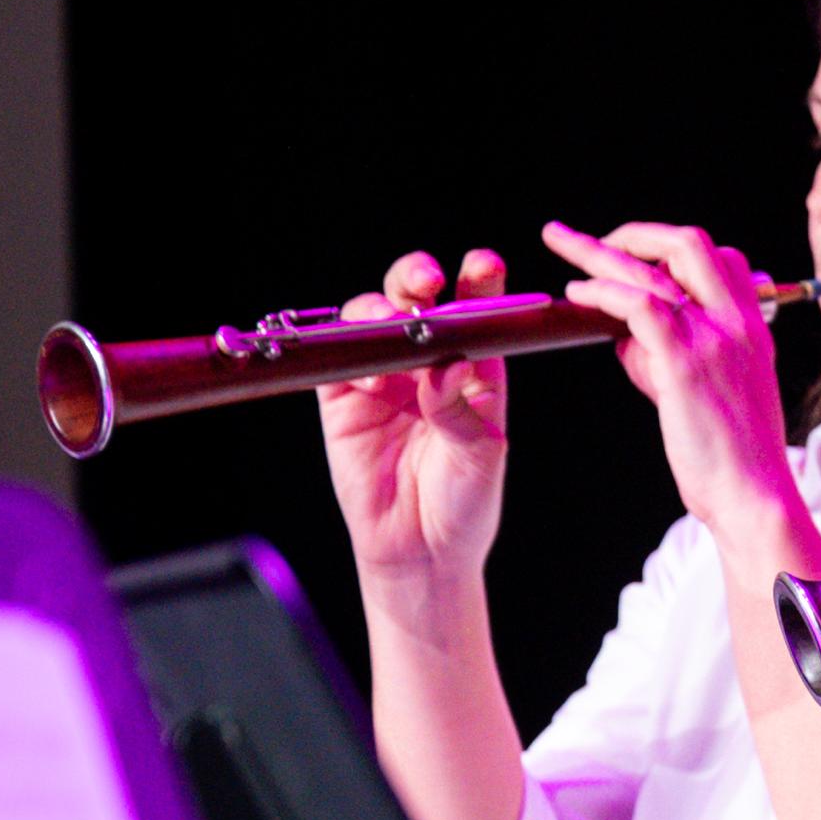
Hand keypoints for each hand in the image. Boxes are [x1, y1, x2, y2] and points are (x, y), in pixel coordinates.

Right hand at [316, 251, 510, 590]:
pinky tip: (369, 372)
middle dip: (416, 279)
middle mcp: (426, 363)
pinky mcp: (343, 399)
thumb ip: (461, 409)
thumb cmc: (465, 503)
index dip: (479, 281)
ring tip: (392, 325)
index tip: (483, 265)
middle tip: (424, 281)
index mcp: (474, 368)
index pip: (476, 310)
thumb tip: (446, 365)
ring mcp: (383, 377)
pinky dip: (348, 354)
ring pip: (371, 320)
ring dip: (379, 311)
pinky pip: (337, 360)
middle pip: (415, 301)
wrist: (422, 553)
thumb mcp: (480, 455)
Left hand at [546, 219, 808, 545]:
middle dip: (636, 233)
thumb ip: (666, 358)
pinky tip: (577, 294)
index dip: (675, 252)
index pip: (722, 260)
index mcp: (752, 328)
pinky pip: (639, 305)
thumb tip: (622, 337)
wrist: (753, 496)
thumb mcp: (708, 393)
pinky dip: (602, 292)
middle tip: (594, 241)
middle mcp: (737, 323)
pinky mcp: (685, 363)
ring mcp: (713, 339)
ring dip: (599, 251)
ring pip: (655, 268)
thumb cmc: (731, 456)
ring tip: (561, 244)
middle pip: (689, 243)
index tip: (638, 261)